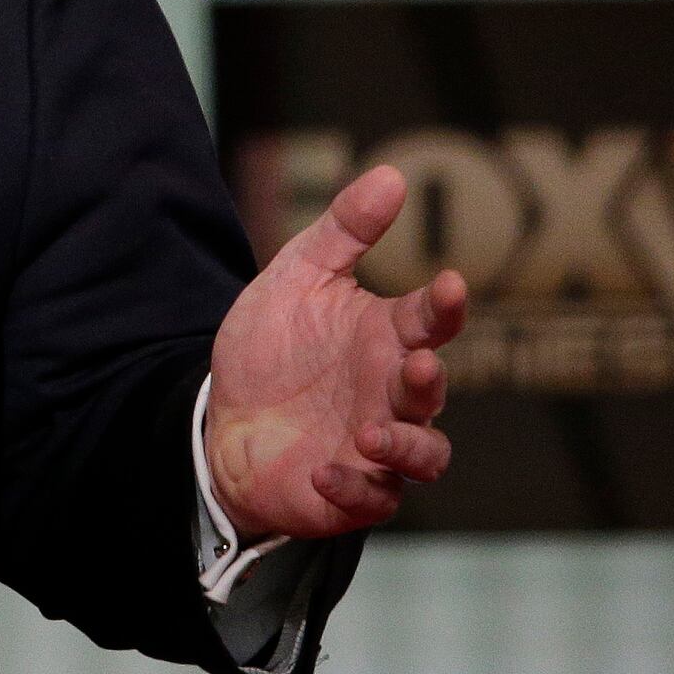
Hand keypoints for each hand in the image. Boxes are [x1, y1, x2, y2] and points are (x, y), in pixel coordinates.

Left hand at [205, 163, 470, 542]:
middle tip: (415, 364)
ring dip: (406, 447)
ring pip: (424, 456)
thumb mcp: (297, 277)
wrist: (223, 418)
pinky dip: (353, 487)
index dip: (445, 305)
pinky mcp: (351, 492)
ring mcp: (377, 448)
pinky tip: (323, 470)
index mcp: (386, 339)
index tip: (449, 284)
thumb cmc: (272, 348)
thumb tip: (392, 174)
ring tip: (371, 434)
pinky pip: (371, 499)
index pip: (431, 320)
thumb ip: (343, 229)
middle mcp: (393, 394)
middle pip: (431, 393)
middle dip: (429, 381)